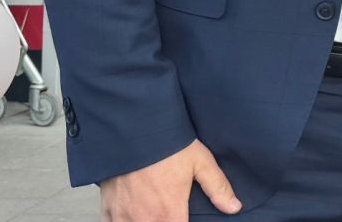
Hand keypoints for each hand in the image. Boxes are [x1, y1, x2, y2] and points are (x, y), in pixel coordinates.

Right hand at [99, 140, 239, 220]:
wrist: (132, 128)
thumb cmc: (166, 144)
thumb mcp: (200, 162)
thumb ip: (217, 188)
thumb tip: (234, 208)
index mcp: (168, 213)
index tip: (182, 218)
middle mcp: (143, 219)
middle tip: (168, 213)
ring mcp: (122, 215)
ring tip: (152, 214)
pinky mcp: (107, 207)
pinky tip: (131, 216)